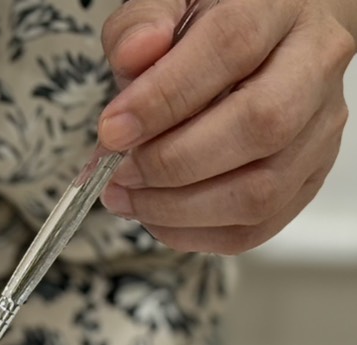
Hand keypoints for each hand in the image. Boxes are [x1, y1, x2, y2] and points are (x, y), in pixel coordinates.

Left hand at [98, 0, 356, 252]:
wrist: (268, 37)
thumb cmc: (210, 24)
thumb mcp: (169, 4)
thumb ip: (143, 22)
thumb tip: (136, 52)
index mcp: (279, 6)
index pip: (231, 46)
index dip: (164, 97)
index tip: (112, 130)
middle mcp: (315, 63)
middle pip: (260, 125)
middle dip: (172, 163)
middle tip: (117, 172)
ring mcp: (320, 125)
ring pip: (263, 189)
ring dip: (179, 209)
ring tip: (128, 198)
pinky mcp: (310, 173)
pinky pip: (258, 226)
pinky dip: (197, 234)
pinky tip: (157, 217)